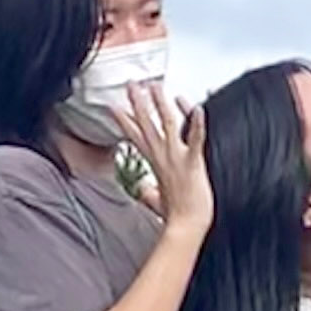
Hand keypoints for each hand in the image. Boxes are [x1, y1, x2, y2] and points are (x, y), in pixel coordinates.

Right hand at [118, 84, 212, 241]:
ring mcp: (176, 158)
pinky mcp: (192, 163)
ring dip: (161, 103)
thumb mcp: (157, 201)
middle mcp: (163, 157)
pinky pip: (194, 139)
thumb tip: (143, 192)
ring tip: (156, 87)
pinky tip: (197, 107)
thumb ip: (148, 193)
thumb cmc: (177, 215)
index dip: (124, 121)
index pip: (136, 137)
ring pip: (167, 124)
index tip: (113, 107)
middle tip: (132, 84)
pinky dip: (196, 123)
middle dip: (138, 102)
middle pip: (147, 124)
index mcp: (155, 163)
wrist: (187, 227)